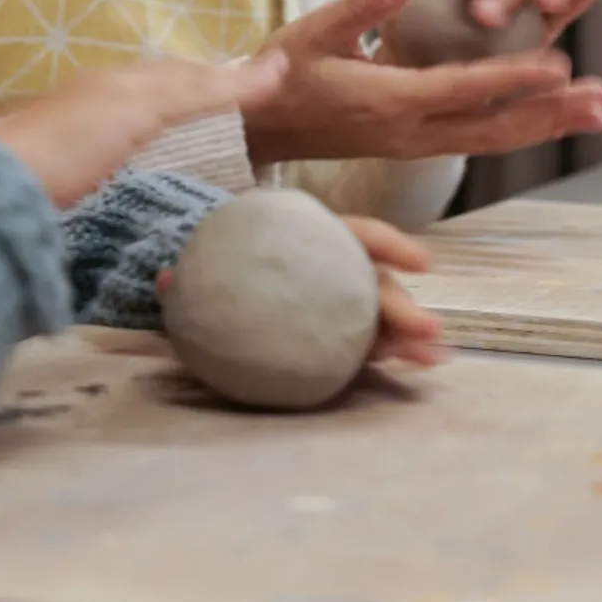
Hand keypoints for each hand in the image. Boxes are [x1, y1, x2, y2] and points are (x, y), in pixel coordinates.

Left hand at [0, 53, 287, 207]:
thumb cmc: (72, 141)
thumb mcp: (144, 107)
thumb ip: (202, 90)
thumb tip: (275, 68)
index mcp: (119, 81)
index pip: (184, 73)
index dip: (225, 78)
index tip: (264, 89)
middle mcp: (99, 100)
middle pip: (161, 92)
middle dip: (200, 97)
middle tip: (241, 116)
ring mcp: (79, 136)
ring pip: (139, 121)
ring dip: (173, 125)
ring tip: (206, 143)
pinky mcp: (66, 175)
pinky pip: (122, 153)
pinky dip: (149, 153)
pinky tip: (151, 170)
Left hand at [156, 213, 444, 366]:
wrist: (213, 286)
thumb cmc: (220, 267)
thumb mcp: (203, 268)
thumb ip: (190, 275)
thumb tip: (167, 280)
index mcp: (305, 241)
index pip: (353, 234)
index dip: (388, 244)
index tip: (420, 264)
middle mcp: (329, 269)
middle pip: (372, 283)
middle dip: (404, 306)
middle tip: (427, 331)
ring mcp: (336, 304)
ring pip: (379, 315)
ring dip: (409, 336)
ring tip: (433, 357)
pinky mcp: (334, 336)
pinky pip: (366, 343)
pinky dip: (391, 354)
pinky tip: (416, 367)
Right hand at [241, 0, 601, 166]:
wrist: (254, 128)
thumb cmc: (278, 76)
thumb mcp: (310, 33)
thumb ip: (360, 5)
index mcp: (385, 102)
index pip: (461, 89)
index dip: (513, 78)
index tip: (560, 64)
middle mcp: (406, 134)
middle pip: (490, 129)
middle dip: (548, 114)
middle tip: (598, 99)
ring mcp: (411, 145)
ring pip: (489, 140)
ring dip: (543, 126)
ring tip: (593, 112)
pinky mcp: (412, 145)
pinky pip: (475, 139)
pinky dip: (515, 128)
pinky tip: (547, 116)